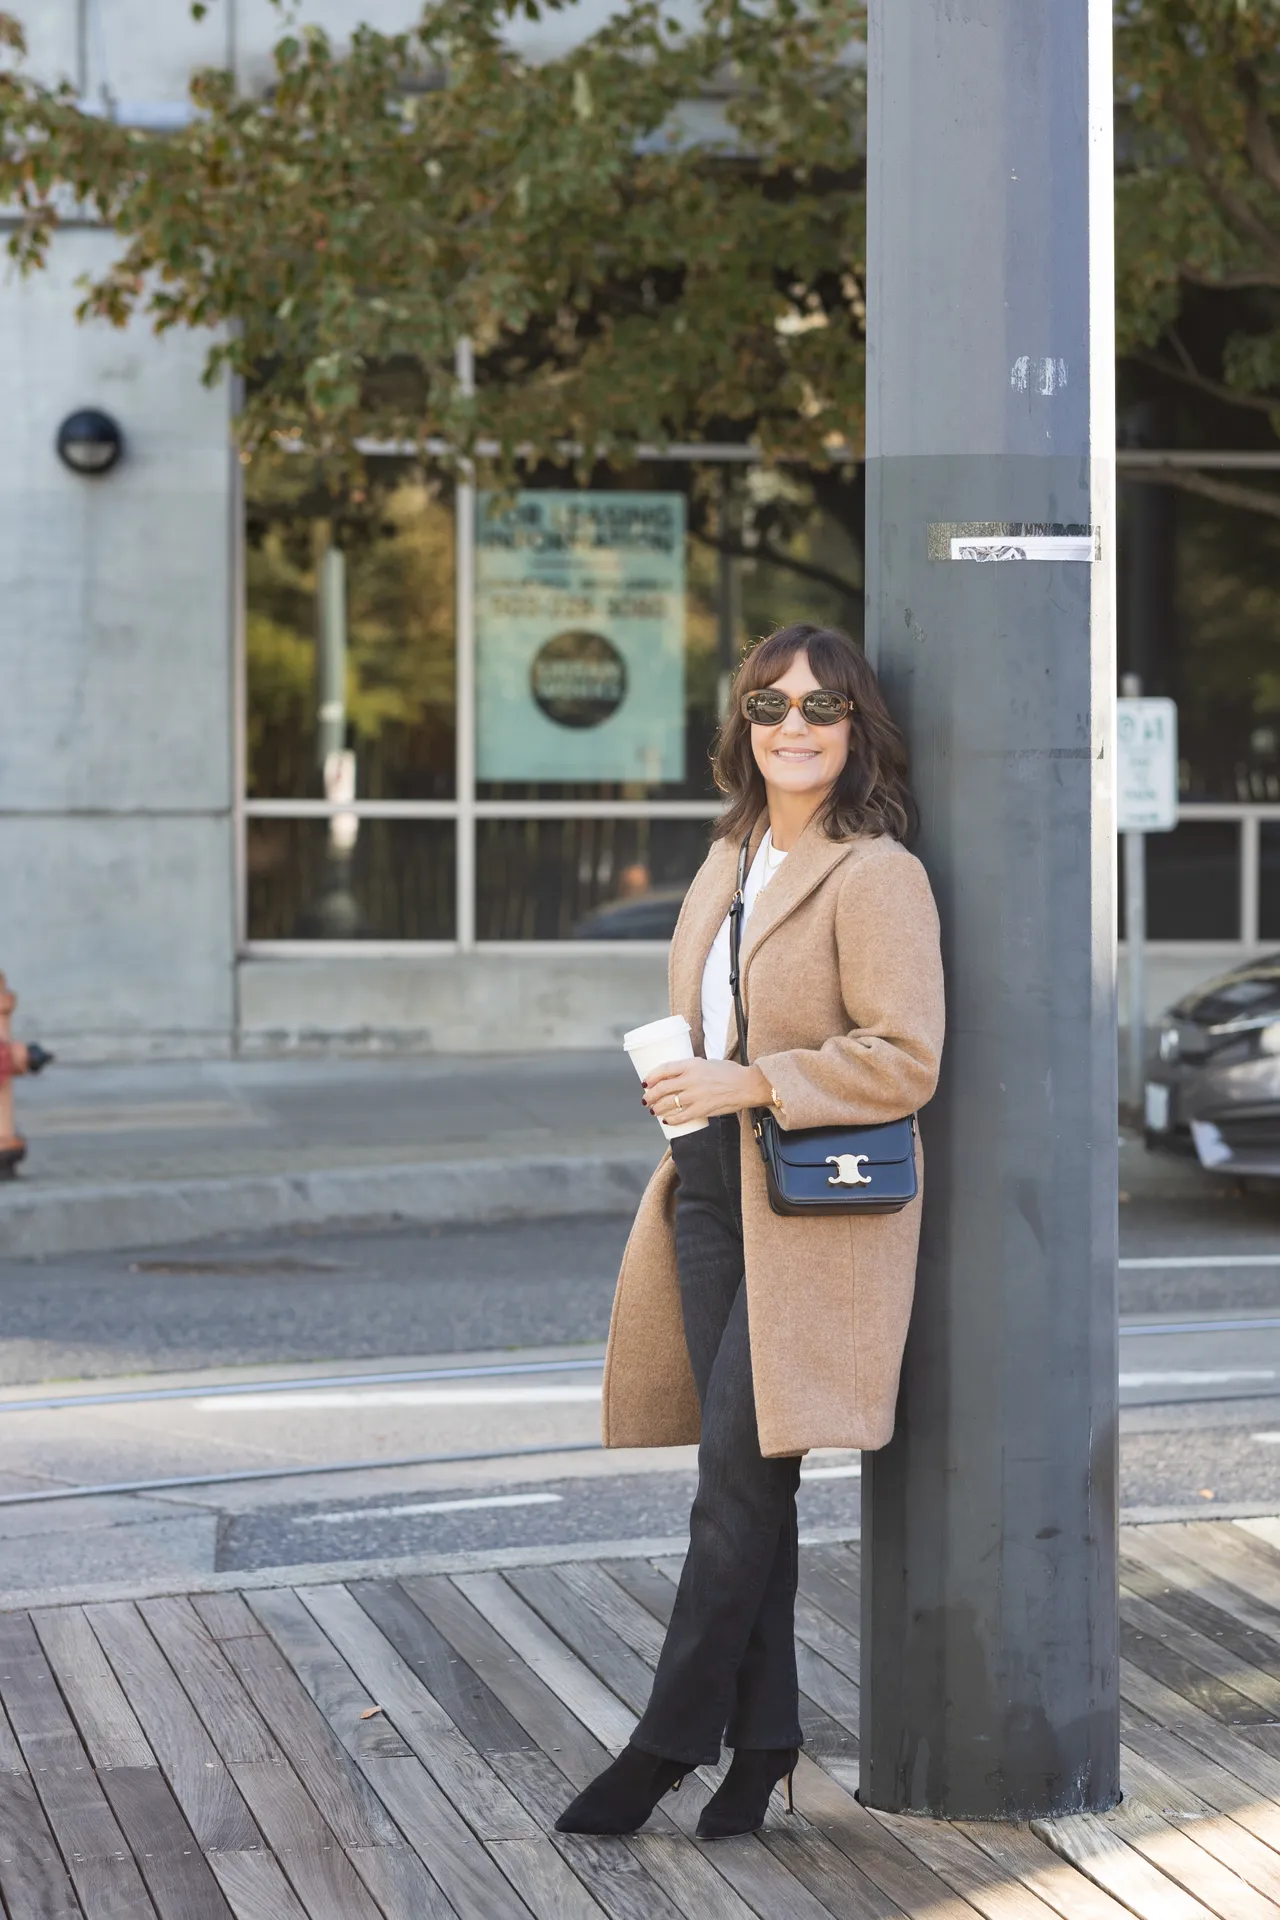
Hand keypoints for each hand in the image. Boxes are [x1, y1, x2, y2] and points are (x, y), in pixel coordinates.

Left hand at [642, 1058, 773, 1126]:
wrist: (748, 1085)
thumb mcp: (707, 1063)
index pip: (664, 1069)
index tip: (646, 1082)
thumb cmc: (729, 1073)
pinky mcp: (702, 1109)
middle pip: (662, 1088)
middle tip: (646, 1100)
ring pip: (668, 1104)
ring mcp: (696, 1095)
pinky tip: (667, 1120)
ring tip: (654, 1110)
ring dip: (657, 1108)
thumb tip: (676, 1079)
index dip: (651, 1077)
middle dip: (650, 1096)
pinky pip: (681, 1116)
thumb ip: (691, 1070)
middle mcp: (691, 1079)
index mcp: (692, 1064)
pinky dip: (671, 1119)